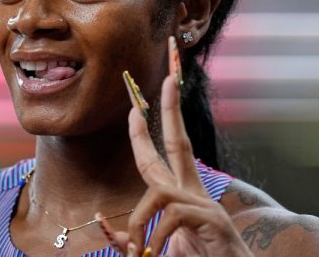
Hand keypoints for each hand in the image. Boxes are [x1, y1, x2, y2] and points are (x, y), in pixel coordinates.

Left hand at [104, 36, 253, 256]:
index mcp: (184, 196)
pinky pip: (174, 214)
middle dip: (172, 111)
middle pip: (181, 144)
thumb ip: (135, 236)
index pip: (165, 156)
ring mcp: (207, 206)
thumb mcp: (157, 248)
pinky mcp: (213, 222)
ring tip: (136, 252)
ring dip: (140, 221)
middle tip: (168, 79)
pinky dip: (156, 236)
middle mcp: (196, 194)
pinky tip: (153, 254)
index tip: (135, 108)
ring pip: (161, 191)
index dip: (148, 132)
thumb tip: (106, 224)